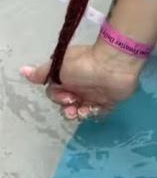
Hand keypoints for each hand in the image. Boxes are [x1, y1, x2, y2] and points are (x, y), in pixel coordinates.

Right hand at [20, 43, 142, 121]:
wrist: (113, 65)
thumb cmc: (85, 64)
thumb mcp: (59, 66)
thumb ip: (42, 73)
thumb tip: (23, 70)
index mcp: (69, 77)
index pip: (58, 93)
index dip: (58, 97)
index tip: (65, 95)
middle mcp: (81, 86)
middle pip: (69, 104)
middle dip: (67, 109)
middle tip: (73, 105)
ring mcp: (95, 93)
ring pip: (82, 111)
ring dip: (79, 113)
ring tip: (83, 110)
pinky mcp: (109, 100)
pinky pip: (99, 113)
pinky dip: (95, 114)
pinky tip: (95, 109)